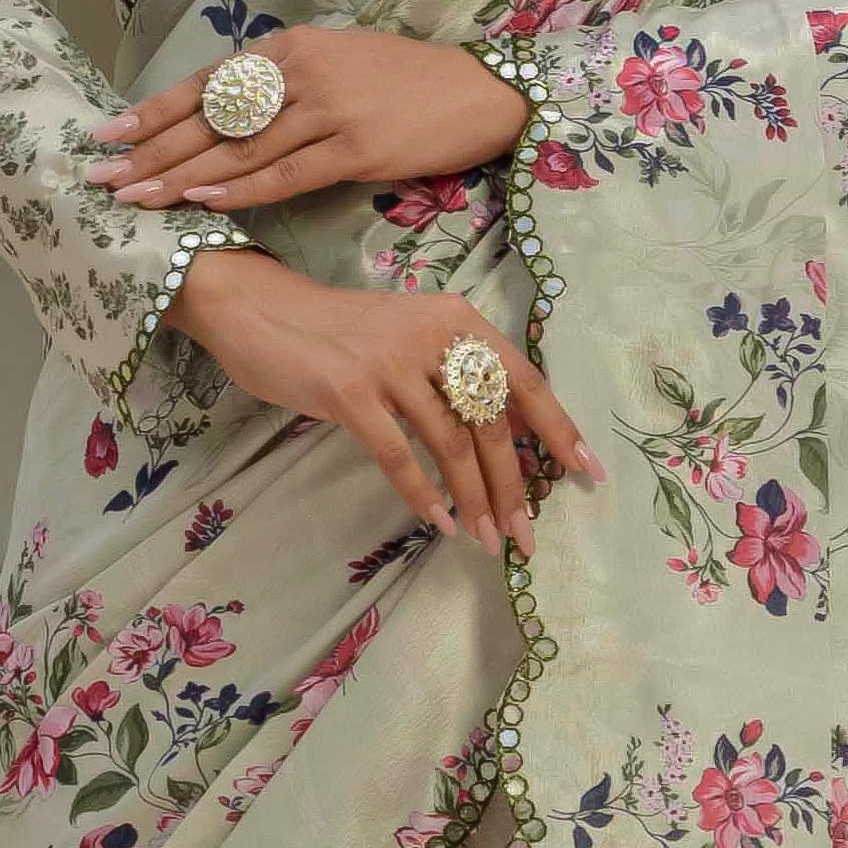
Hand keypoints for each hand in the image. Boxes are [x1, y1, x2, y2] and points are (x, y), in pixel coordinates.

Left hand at [92, 22, 526, 212]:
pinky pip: (285, 172)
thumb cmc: (409, 82)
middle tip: (101, 176)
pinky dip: (239, 188)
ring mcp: (329, 108)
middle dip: (151, 150)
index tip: (108, 135)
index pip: (207, 82)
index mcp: (292, 46)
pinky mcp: (357, 147)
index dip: (154, 111)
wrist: (482, 90)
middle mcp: (302, 71)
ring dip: (181, 177)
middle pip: (211, 117)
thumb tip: (229, 117)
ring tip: (135, 199)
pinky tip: (201, 200)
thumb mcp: (338, 64)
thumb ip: (284, 85)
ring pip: (238, 149)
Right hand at [167, 249, 598, 557]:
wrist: (260, 307)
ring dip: (473, 500)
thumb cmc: (340, 331)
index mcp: (457, 319)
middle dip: (514, 486)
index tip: (587, 473)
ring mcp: (391, 362)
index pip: (524, 379)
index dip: (558, 429)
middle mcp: (433, 335)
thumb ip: (454, 374)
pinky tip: (439, 522)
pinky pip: (398, 455)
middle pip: (491, 422)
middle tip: (525, 535)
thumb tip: (504, 437)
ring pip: (451, 444)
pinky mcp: (350, 391)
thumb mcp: (410, 337)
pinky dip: (422, 494)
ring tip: (485, 540)